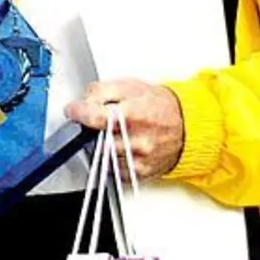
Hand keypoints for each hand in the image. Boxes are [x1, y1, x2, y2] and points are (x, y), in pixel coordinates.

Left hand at [66, 79, 185, 178]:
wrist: (186, 127)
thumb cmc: (159, 105)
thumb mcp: (130, 86)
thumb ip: (102, 91)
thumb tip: (83, 101)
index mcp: (133, 114)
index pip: (95, 117)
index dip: (78, 112)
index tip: (72, 110)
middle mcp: (137, 139)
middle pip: (96, 138)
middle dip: (92, 129)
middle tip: (99, 121)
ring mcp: (138, 159)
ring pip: (103, 155)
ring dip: (102, 144)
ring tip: (115, 133)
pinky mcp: (140, 173)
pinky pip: (114, 169)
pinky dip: (113, 158)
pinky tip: (122, 146)